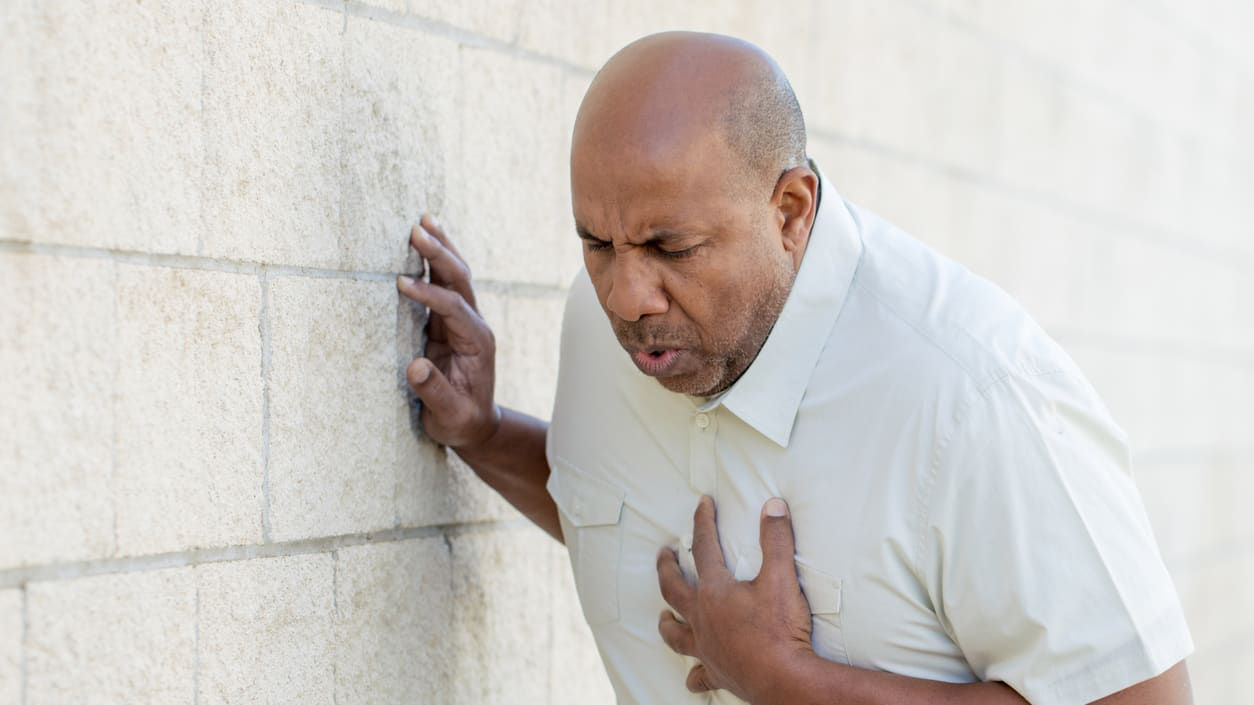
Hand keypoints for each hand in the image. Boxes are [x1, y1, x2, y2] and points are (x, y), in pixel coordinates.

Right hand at [396, 214, 499, 449]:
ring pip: (455, 275)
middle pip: (460, 280)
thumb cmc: (461, 422)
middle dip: (440, 254)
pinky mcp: (450, 321)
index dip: (429, 295)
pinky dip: (434, 261)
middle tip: (417, 229)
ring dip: (441, 247)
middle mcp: (474, 325)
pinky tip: (426, 239)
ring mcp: (463, 320)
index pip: (454, 308)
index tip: (402, 283)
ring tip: (424, 219)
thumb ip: (435, 393)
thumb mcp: (450, 416)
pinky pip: (444, 284)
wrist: (475, 425)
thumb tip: (415, 367)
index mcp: (477, 342)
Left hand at [656, 496, 814, 702]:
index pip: (704, 547)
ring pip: (676, 635)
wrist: (785, 679)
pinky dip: (694, 675)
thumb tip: (773, 506)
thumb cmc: (780, 629)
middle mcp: (702, 619)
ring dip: (668, 623)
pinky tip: (691, 677)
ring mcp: (706, 648)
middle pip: (673, 589)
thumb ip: (776, 540)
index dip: (703, 521)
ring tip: (663, 617)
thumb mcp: (781, 578)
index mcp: (714, 592)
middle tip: (664, 554)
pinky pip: (699, 676)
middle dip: (667, 568)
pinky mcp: (716, 673)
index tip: (703, 503)